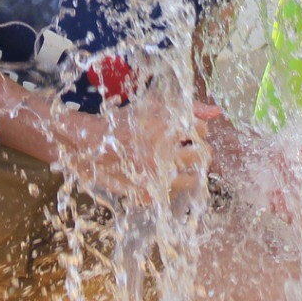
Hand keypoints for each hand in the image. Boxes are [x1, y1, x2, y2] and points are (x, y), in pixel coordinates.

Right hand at [53, 98, 215, 206]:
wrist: (83, 143)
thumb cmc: (121, 121)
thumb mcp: (153, 106)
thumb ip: (189, 108)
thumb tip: (218, 112)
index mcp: (165, 126)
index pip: (201, 130)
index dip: (195, 131)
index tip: (184, 133)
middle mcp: (162, 151)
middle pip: (203, 155)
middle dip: (199, 151)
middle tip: (188, 151)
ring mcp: (154, 175)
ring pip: (194, 178)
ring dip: (190, 171)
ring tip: (178, 166)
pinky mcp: (147, 193)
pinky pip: (173, 192)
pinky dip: (170, 185)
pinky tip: (160, 177)